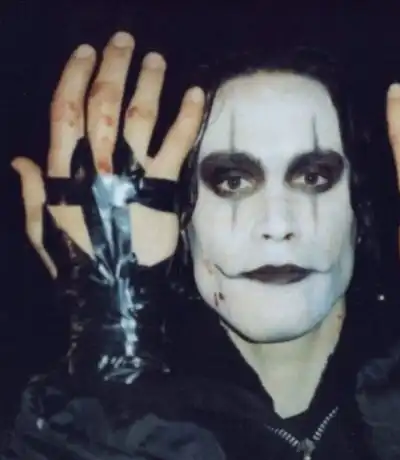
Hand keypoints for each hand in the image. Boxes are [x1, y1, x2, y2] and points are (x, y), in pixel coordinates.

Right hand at [13, 31, 203, 274]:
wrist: (116, 293)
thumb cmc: (79, 262)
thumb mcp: (43, 229)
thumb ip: (30, 193)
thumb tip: (19, 158)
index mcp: (64, 173)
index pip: (65, 111)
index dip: (74, 77)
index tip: (85, 53)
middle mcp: (97, 165)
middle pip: (102, 104)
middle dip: (112, 68)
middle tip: (123, 41)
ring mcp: (132, 174)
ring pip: (139, 116)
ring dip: (149, 83)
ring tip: (157, 59)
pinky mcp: (164, 187)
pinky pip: (177, 144)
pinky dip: (188, 117)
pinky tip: (196, 93)